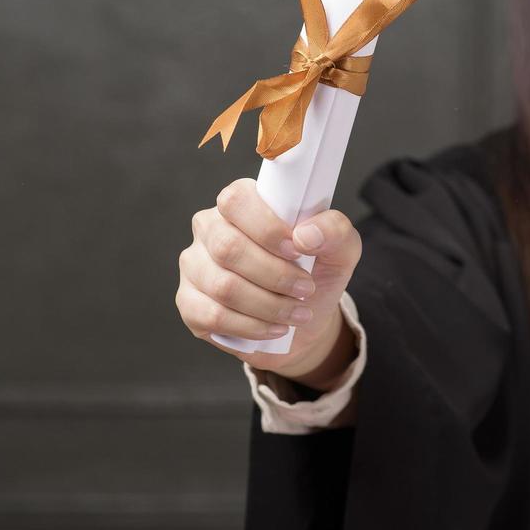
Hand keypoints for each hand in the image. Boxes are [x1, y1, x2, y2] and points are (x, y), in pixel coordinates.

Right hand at [177, 178, 361, 384]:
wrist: (303, 319)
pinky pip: (212, 316)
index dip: (267, 228)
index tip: (297, 250)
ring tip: (297, 313)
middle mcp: (210, 228)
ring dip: (269, 305)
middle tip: (305, 289)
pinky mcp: (189, 302)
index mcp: (241, 203)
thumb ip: (334, 230)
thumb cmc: (316, 272)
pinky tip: (274, 328)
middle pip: (228, 247)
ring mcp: (195, 265)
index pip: (236, 200)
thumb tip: (306, 234)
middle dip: (274, 275)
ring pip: (223, 286)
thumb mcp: (340, 249)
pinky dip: (251, 327)